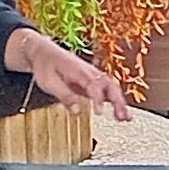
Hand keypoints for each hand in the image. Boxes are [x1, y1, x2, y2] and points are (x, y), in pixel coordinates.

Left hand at [11, 29, 134, 122]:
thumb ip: (64, 96)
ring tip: (126, 118)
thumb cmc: (45, 65)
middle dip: (117, 100)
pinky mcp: (92, 80)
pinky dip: (116, 101)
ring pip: (111, 87)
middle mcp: (89, 71)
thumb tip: (77, 111)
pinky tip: (121, 113)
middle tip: (122, 116)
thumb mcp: (48, 82)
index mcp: (78, 70)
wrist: (43, 51)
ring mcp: (92, 75)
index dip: (97, 98)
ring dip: (120, 102)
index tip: (99, 112)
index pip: (93, 84)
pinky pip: (108, 89)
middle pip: (109, 84)